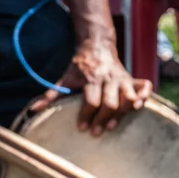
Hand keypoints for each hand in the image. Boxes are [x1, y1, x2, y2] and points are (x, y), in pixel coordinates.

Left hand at [33, 36, 151, 134]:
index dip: (86, 115)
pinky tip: (138, 107)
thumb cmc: (79, 66)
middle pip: (110, 102)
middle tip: (96, 132)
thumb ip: (52, 94)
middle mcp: (108, 78)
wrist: (97, 46)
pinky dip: (144, 96)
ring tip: (112, 126)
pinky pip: (144, 86)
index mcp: (91, 79)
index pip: (91, 100)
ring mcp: (122, 78)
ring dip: (123, 113)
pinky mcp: (132, 78)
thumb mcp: (65, 77)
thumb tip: (34, 109)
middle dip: (103, 118)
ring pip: (128, 97)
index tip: (82, 128)